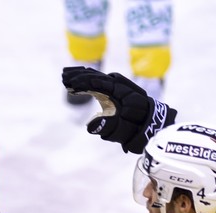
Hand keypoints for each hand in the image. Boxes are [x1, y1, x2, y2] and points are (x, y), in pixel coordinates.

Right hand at [61, 67, 176, 153]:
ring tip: (65, 77)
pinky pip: (99, 82)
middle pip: (100, 77)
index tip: (73, 84)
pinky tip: (76, 83)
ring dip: (82, 76)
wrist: (151, 128)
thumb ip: (107, 128)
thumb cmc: (136, 131)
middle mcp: (122, 87)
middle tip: (64, 78)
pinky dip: (87, 80)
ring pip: (99, 77)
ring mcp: (119, 88)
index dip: (88, 82)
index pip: (104, 83)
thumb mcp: (122, 133)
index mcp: (125, 94)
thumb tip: (90, 126)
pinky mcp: (115, 92)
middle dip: (81, 76)